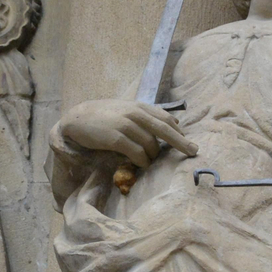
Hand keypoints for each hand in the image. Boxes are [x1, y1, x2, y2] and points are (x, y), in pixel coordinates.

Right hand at [58, 99, 197, 168]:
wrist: (77, 118)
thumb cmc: (103, 116)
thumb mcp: (125, 110)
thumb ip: (146, 115)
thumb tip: (172, 122)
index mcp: (139, 106)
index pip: (165, 119)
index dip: (178, 132)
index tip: (189, 142)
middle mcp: (134, 113)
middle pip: (164, 130)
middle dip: (181, 142)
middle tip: (194, 152)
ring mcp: (125, 125)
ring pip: (150, 145)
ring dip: (153, 157)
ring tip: (148, 161)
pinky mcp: (116, 138)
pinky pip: (137, 153)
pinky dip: (142, 161)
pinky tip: (141, 164)